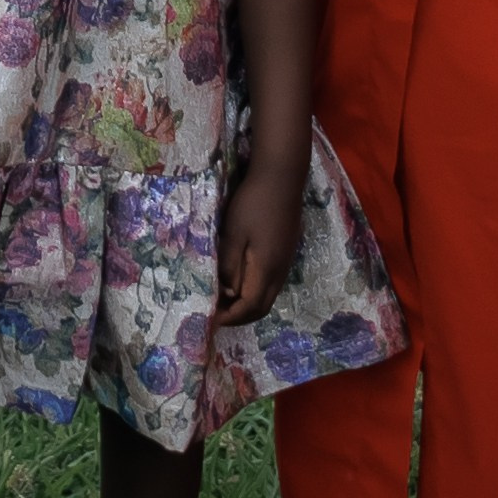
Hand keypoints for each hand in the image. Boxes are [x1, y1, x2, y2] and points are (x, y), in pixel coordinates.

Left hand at [215, 155, 306, 325]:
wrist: (281, 177)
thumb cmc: (253, 203)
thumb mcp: (233, 233)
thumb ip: (230, 266)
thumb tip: (227, 293)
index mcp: (266, 269)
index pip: (249, 307)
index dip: (230, 318)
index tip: (211, 319)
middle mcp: (280, 272)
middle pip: (262, 308)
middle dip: (239, 317)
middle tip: (217, 313)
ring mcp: (286, 262)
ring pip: (269, 297)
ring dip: (248, 305)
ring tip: (225, 300)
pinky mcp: (287, 252)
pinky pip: (272, 284)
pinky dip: (256, 292)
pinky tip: (241, 281)